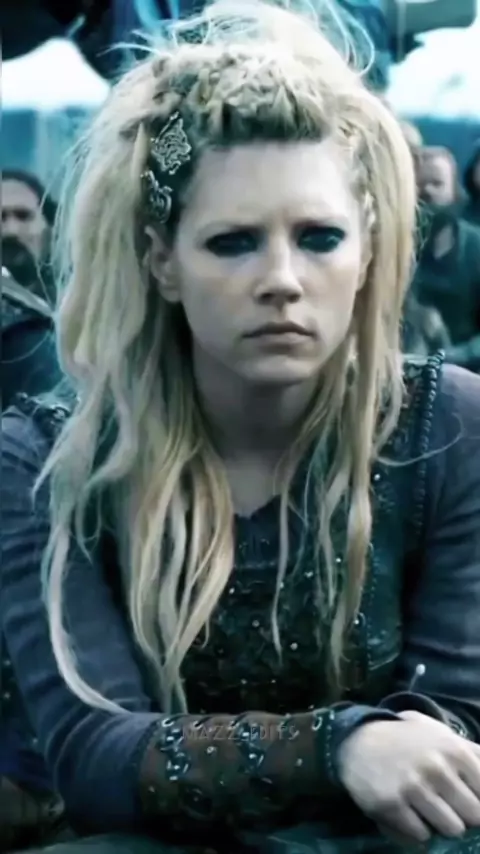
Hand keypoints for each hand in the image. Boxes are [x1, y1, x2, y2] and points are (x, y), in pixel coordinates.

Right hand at [338, 713, 479, 843]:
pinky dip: (418, 830)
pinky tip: (408, 813)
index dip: (478, 800)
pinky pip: (421, 836)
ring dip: (441, 824)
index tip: (466, 799)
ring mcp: (413, 787)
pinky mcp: (391, 804)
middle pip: (474, 816)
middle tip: (447, 806)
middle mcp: (436, 768)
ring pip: (451, 829)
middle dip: (463, 815)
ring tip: (427, 810)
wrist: (358, 739)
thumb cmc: (408, 739)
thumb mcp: (442, 734)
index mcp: (454, 750)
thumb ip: (473, 753)